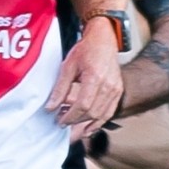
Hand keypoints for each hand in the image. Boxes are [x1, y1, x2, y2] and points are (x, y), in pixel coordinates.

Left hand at [48, 24, 125, 138]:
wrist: (103, 40)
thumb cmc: (87, 50)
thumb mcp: (68, 66)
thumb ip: (60, 88)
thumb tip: (51, 107)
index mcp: (95, 77)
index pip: (83, 105)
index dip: (70, 116)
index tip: (59, 120)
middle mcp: (108, 85)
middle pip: (92, 112)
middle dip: (76, 121)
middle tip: (62, 121)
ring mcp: (115, 89)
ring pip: (101, 115)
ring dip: (86, 123)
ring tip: (73, 125)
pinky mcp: (118, 92)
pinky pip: (109, 112)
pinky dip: (99, 122)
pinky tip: (89, 128)